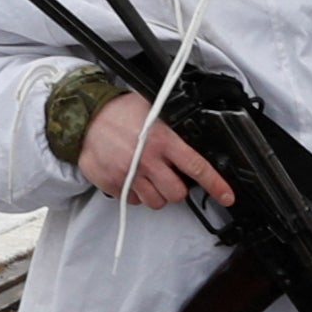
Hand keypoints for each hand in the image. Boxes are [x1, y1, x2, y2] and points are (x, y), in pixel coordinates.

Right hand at [79, 90, 234, 208]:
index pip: (196, 167)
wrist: (84, 118)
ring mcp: (129, 176)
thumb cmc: (118, 112)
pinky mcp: (113, 185)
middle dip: (178, 189)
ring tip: (151, 178)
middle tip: (172, 178)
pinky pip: (134, 201)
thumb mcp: (153, 109)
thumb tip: (192, 135)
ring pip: (156, 202)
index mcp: (162, 141)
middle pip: (176, 193)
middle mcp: (147, 161)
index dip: (215, 185)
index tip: (227, 196)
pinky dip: (137, 194)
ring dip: (158, 194)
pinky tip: (133, 178)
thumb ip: (172, 126)